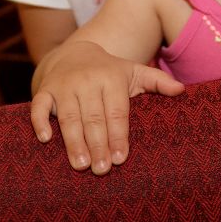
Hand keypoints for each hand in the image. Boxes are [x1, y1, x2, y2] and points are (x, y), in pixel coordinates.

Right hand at [30, 41, 183, 174]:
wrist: (73, 52)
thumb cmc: (108, 71)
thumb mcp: (133, 72)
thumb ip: (157, 81)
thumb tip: (182, 90)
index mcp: (111, 78)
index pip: (116, 111)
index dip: (118, 135)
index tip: (121, 158)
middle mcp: (87, 81)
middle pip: (93, 117)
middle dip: (98, 144)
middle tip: (102, 169)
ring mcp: (63, 86)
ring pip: (68, 116)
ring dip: (73, 141)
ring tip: (81, 165)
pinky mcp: (44, 90)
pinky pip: (38, 107)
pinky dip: (40, 122)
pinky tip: (46, 140)